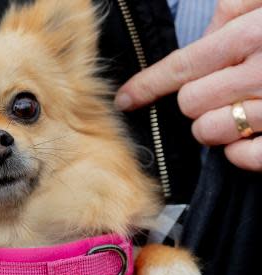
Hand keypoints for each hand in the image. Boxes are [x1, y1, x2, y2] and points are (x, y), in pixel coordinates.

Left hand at [115, 5, 261, 170]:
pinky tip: (246, 138)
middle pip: (192, 103)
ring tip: (237, 111)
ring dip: (214, 126)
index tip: (126, 98)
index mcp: (256, 34)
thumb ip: (238, 7)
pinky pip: (245, 158)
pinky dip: (238, 153)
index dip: (148, 85)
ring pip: (211, 132)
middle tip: (218, 90)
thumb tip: (212, 29)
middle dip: (196, 100)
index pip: (183, 65)